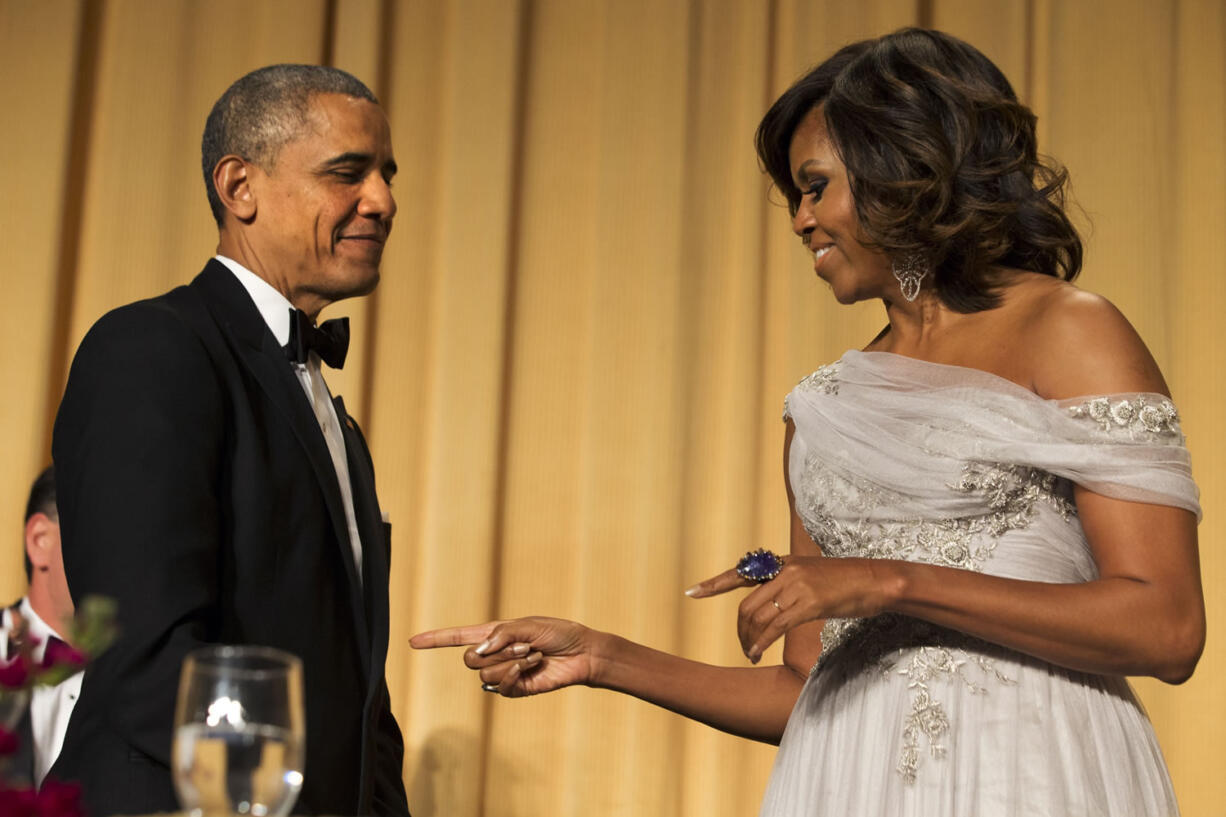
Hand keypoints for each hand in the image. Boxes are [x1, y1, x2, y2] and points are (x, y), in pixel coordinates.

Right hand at [410, 617, 596, 696]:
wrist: (580, 652)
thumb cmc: (557, 632)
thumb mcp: (527, 625)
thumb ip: (500, 634)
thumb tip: (478, 652)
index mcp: (493, 635)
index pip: (458, 637)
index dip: (435, 639)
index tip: (412, 642)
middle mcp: (494, 655)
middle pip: (469, 660)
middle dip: (496, 651)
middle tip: (523, 645)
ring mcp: (503, 674)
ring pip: (486, 675)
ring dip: (512, 661)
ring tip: (533, 654)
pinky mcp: (515, 690)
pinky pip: (501, 686)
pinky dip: (518, 673)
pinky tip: (534, 665)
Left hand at [686, 556, 894, 663]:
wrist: (877, 580)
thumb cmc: (847, 582)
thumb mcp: (812, 577)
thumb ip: (788, 585)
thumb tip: (771, 602)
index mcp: (783, 563)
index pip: (740, 572)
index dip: (714, 584)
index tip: (692, 592)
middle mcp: (785, 570)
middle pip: (746, 604)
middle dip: (739, 630)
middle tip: (743, 647)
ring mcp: (797, 586)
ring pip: (758, 617)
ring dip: (749, 641)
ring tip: (751, 655)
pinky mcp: (809, 603)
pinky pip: (775, 626)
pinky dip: (761, 643)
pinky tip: (757, 655)